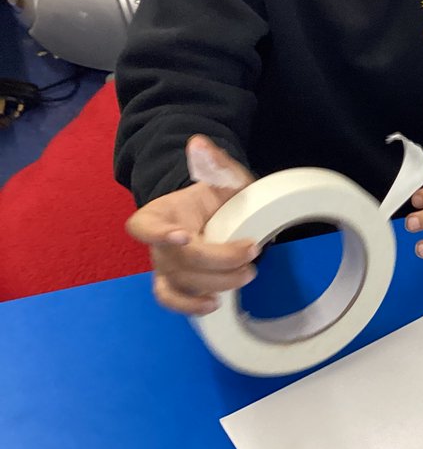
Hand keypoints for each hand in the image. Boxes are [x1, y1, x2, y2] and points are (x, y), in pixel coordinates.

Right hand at [125, 135, 257, 315]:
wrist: (212, 215)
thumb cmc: (214, 197)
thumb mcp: (221, 177)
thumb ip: (213, 162)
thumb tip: (199, 142)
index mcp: (159, 215)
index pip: (144, 227)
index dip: (158, 235)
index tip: (183, 236)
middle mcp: (157, 244)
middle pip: (178, 260)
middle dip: (218, 260)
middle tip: (252, 251)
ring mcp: (164, 266)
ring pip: (181, 282)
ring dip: (216, 282)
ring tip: (248, 273)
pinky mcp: (174, 283)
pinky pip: (172, 300)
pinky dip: (189, 306)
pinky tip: (214, 304)